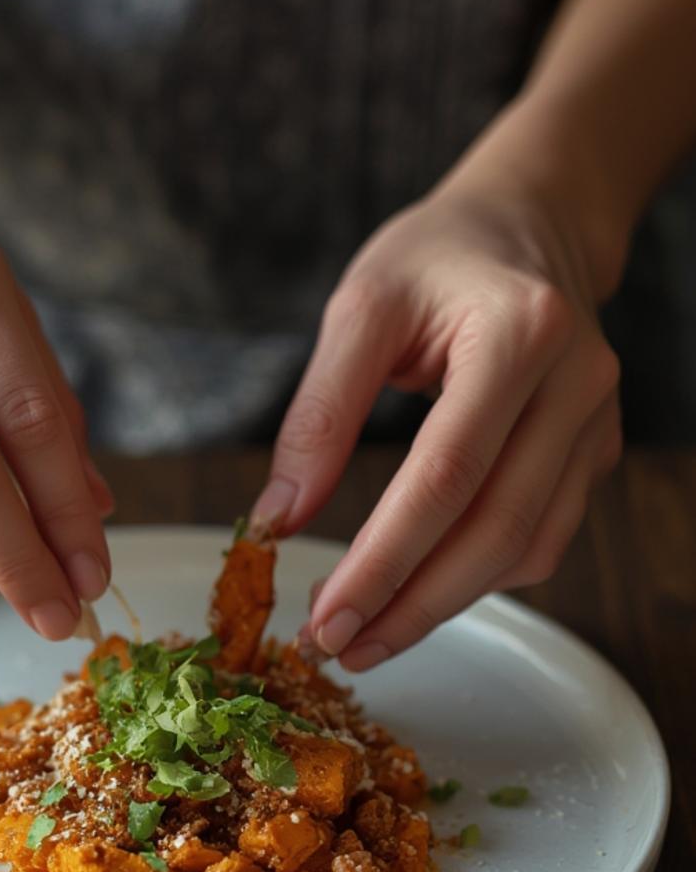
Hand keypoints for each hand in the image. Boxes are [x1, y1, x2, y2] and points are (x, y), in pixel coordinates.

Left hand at [252, 173, 622, 669]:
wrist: (529, 223)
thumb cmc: (436, 258)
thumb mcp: (360, 307)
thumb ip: (319, 414)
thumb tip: (276, 521)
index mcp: (519, 334)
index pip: (447, 476)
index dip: (385, 560)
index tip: (326, 617)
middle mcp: (576, 384)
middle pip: (495, 529)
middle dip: (411, 605)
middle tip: (338, 648)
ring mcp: (596, 423)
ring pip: (527, 548)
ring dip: (444, 605)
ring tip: (367, 636)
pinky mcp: (593, 451)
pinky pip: (542, 538)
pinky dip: (479, 578)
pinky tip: (420, 591)